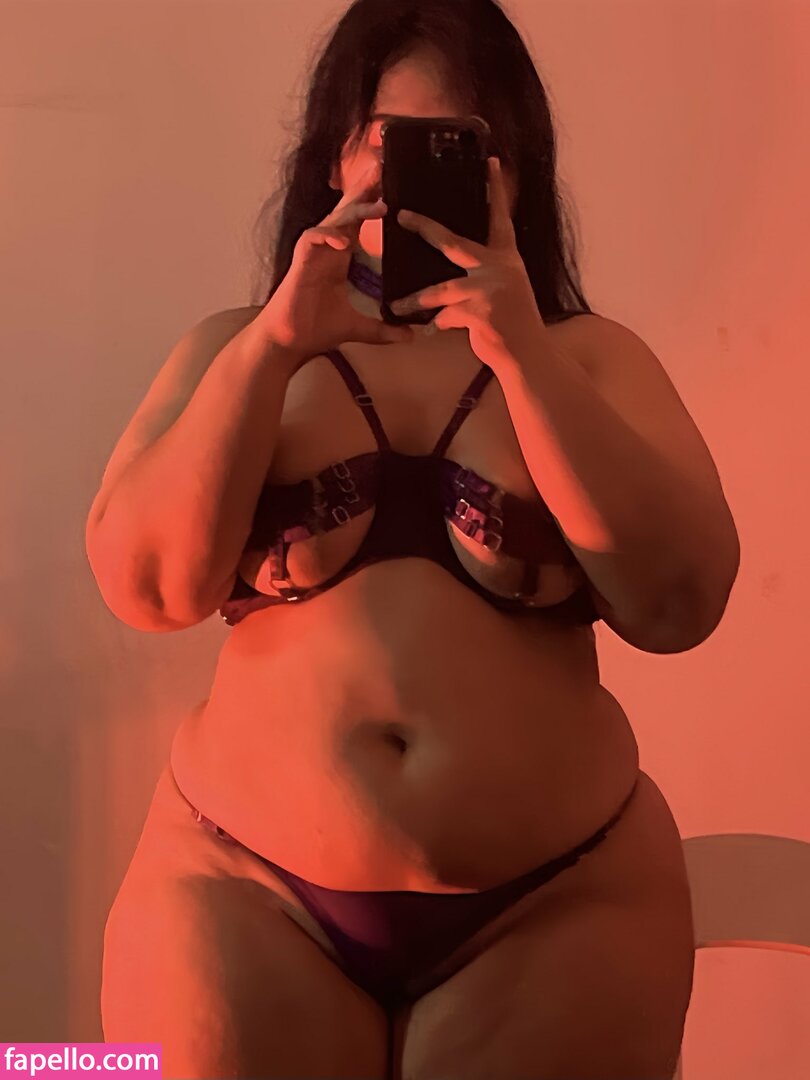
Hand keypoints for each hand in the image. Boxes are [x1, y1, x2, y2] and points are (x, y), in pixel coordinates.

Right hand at [255, 162, 413, 358]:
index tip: (393, 184)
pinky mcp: (301, 261)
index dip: (373, 200)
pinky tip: (342, 240)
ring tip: (380, 208)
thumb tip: (410, 335)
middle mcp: (328, 248)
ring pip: (334, 220)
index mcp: (341, 255)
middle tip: (385, 168)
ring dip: (355, 211)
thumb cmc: (318, 328)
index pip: (359, 220)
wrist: (291, 341)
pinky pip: (313, 238)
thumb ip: (384, 329)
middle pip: (347, 210)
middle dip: (365, 189)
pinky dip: (327, 236)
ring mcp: (314, 252)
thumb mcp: (360, 327)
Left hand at [389, 158, 545, 371]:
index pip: (500, 218)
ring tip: (397, 306)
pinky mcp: (480, 311)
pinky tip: (437, 331)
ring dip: (416, 300)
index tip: (489, 162)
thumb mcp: (503, 292)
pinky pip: (446, 315)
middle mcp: (500, 267)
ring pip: (441, 289)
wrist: (528, 355)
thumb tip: (445, 293)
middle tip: (403, 216)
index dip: (496, 191)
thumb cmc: (512, 325)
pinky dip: (440, 325)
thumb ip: (479, 281)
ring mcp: (489, 288)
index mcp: (507, 258)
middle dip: (426, 228)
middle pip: (453, 242)